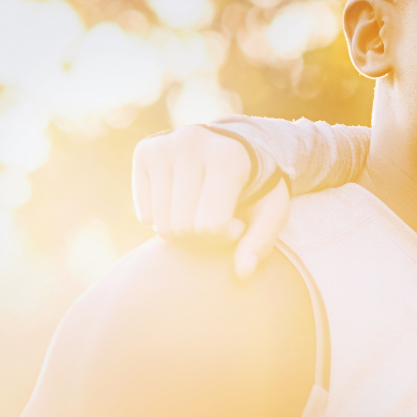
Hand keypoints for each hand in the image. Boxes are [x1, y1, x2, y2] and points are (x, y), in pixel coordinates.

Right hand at [132, 126, 289, 278]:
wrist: (237, 144)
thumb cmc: (257, 186)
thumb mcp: (272, 211)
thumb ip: (261, 242)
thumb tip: (243, 273)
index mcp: (228, 157)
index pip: (210, 225)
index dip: (226, 235)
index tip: (238, 222)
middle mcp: (191, 144)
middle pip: (182, 227)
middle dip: (202, 234)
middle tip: (218, 216)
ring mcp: (164, 146)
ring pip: (160, 224)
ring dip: (182, 228)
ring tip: (201, 208)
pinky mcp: (144, 151)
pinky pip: (145, 213)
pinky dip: (163, 218)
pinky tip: (182, 201)